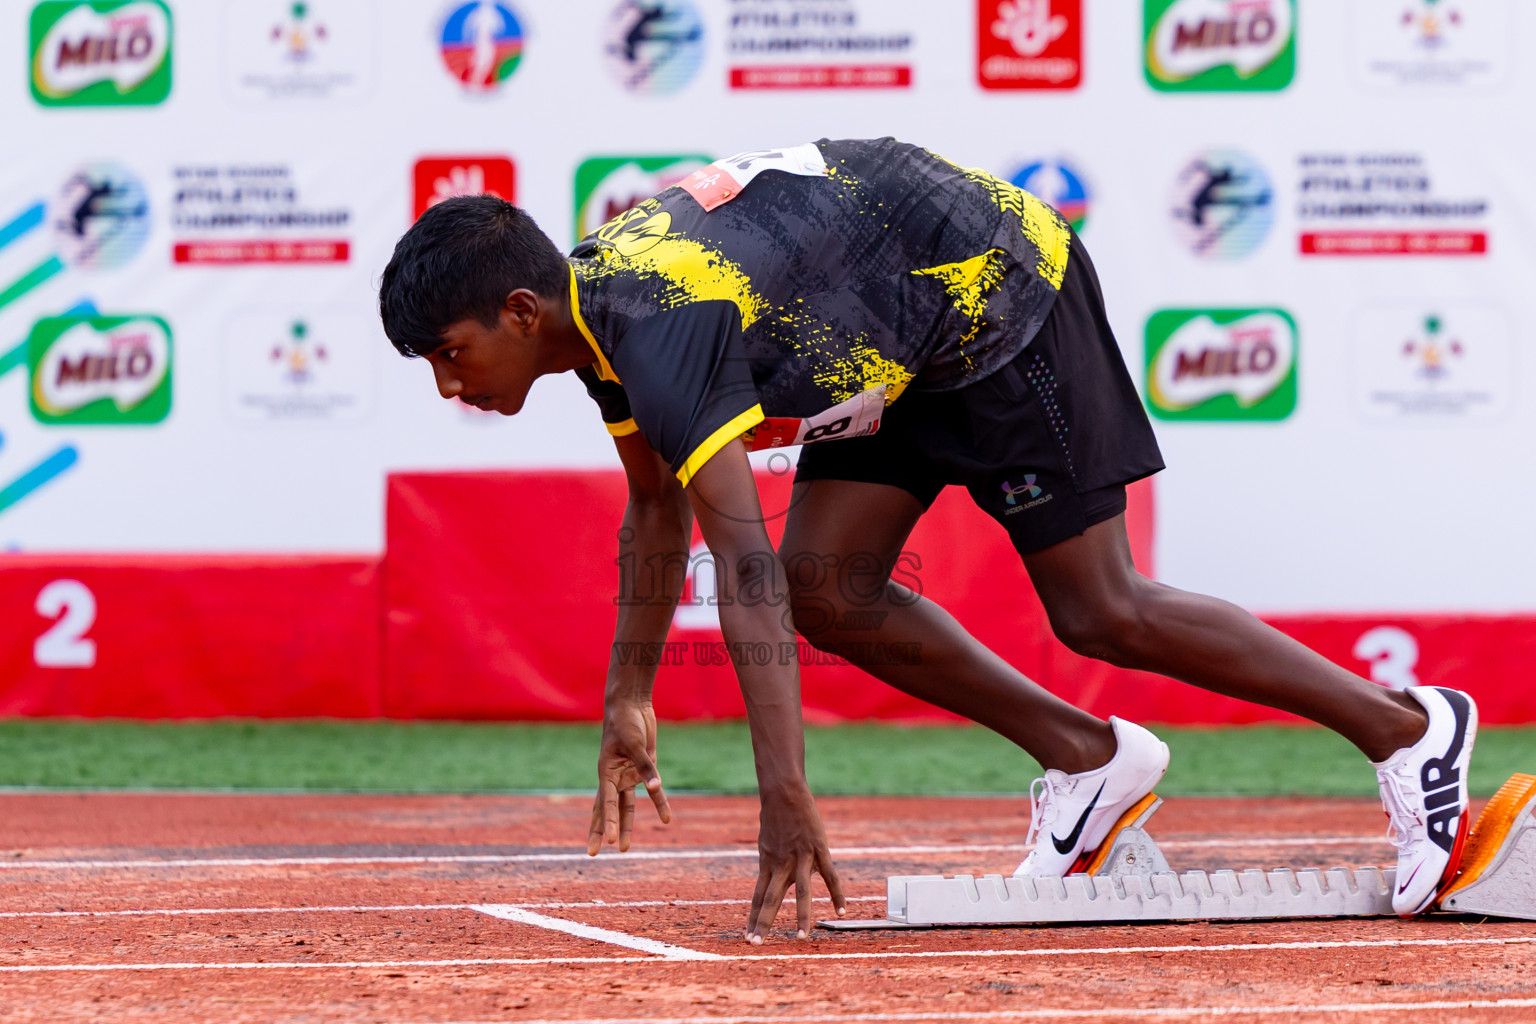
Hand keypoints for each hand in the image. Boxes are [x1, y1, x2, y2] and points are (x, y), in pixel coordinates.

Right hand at [587, 700, 670, 854]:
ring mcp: (628, 775)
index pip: (606, 802)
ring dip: (625, 825)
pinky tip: (667, 819)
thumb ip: (646, 767)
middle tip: (593, 854)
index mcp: (606, 772)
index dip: (608, 823)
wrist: (632, 705)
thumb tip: (655, 788)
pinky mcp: (643, 770)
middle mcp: (614, 777)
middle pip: (606, 809)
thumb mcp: (636, 743)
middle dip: (600, 831)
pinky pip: (651, 791)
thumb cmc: (626, 722)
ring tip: (624, 849)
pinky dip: (659, 803)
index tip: (608, 842)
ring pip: (625, 807)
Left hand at [746, 782, 846, 942]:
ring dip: (800, 916)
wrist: (783, 793)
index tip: (748, 937)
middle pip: (771, 899)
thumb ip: (774, 860)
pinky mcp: (818, 850)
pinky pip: (829, 876)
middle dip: (763, 923)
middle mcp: (781, 864)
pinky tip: (841, 911)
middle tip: (756, 945)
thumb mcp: (767, 841)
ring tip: (801, 938)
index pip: (759, 897)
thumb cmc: (774, 815)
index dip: (754, 918)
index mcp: (767, 864)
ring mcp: (800, 858)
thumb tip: (785, 874)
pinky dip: (836, 894)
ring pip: (801, 892)